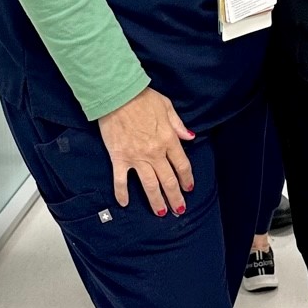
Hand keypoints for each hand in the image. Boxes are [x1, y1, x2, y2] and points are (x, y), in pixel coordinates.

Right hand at [98, 87, 194, 216]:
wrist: (117, 95)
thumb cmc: (142, 97)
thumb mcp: (167, 107)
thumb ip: (179, 125)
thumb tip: (190, 137)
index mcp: (169, 139)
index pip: (182, 165)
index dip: (187, 179)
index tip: (189, 188)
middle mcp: (155, 152)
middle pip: (168, 180)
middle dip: (175, 197)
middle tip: (179, 209)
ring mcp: (137, 157)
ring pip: (150, 185)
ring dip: (156, 201)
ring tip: (160, 212)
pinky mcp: (119, 158)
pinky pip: (121, 180)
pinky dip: (122, 193)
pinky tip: (124, 203)